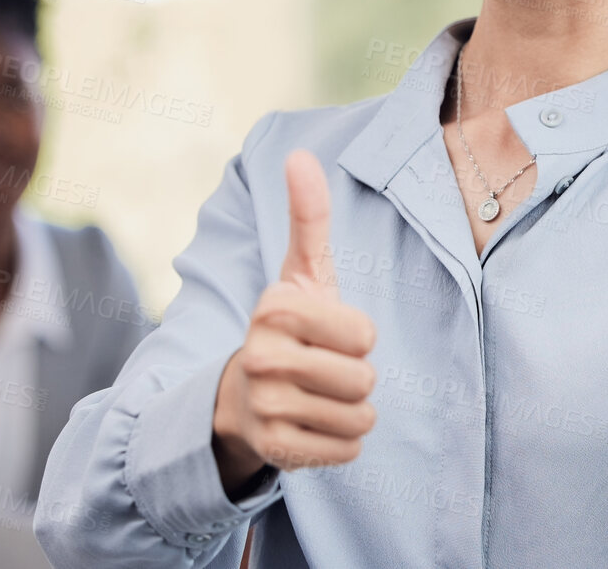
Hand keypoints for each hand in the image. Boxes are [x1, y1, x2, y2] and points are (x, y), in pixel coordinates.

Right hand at [213, 150, 378, 488]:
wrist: (243, 396)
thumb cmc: (291, 327)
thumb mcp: (302, 273)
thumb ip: (308, 217)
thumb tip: (301, 155)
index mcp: (275, 308)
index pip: (364, 333)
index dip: (358, 335)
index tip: (330, 333)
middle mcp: (262, 357)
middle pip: (364, 378)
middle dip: (359, 376)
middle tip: (326, 369)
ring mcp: (265, 407)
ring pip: (361, 416)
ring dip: (354, 410)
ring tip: (322, 395)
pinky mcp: (275, 450)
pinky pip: (348, 450)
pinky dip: (343, 441)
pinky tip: (315, 424)